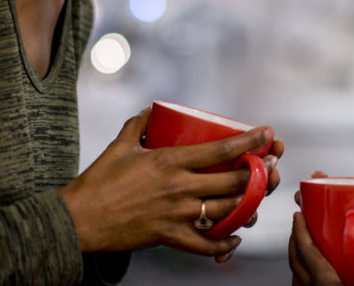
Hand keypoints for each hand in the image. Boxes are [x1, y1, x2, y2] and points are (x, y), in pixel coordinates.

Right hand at [59, 106, 279, 260]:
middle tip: (275, 165)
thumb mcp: (120, 145)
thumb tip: (154, 109)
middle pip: (232, 181)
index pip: (221, 149)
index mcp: (170, 161)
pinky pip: (204, 244)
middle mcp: (179, 187)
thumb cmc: (98, 180)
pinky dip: (223, 243)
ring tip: (261, 198)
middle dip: (261, 173)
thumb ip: (139, 124)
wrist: (78, 220)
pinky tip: (235, 238)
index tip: (268, 132)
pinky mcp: (168, 237)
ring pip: (225, 211)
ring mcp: (176, 214)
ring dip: (249, 205)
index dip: (249, 141)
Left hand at [289, 212, 353, 285]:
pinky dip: (302, 276)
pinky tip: (312, 277)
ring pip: (295, 274)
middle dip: (295, 239)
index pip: (304, 249)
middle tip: (300, 224)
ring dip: (297, 258)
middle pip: (295, 258)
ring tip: (304, 247)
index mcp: (322, 282)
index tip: (297, 213)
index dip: (299, 230)